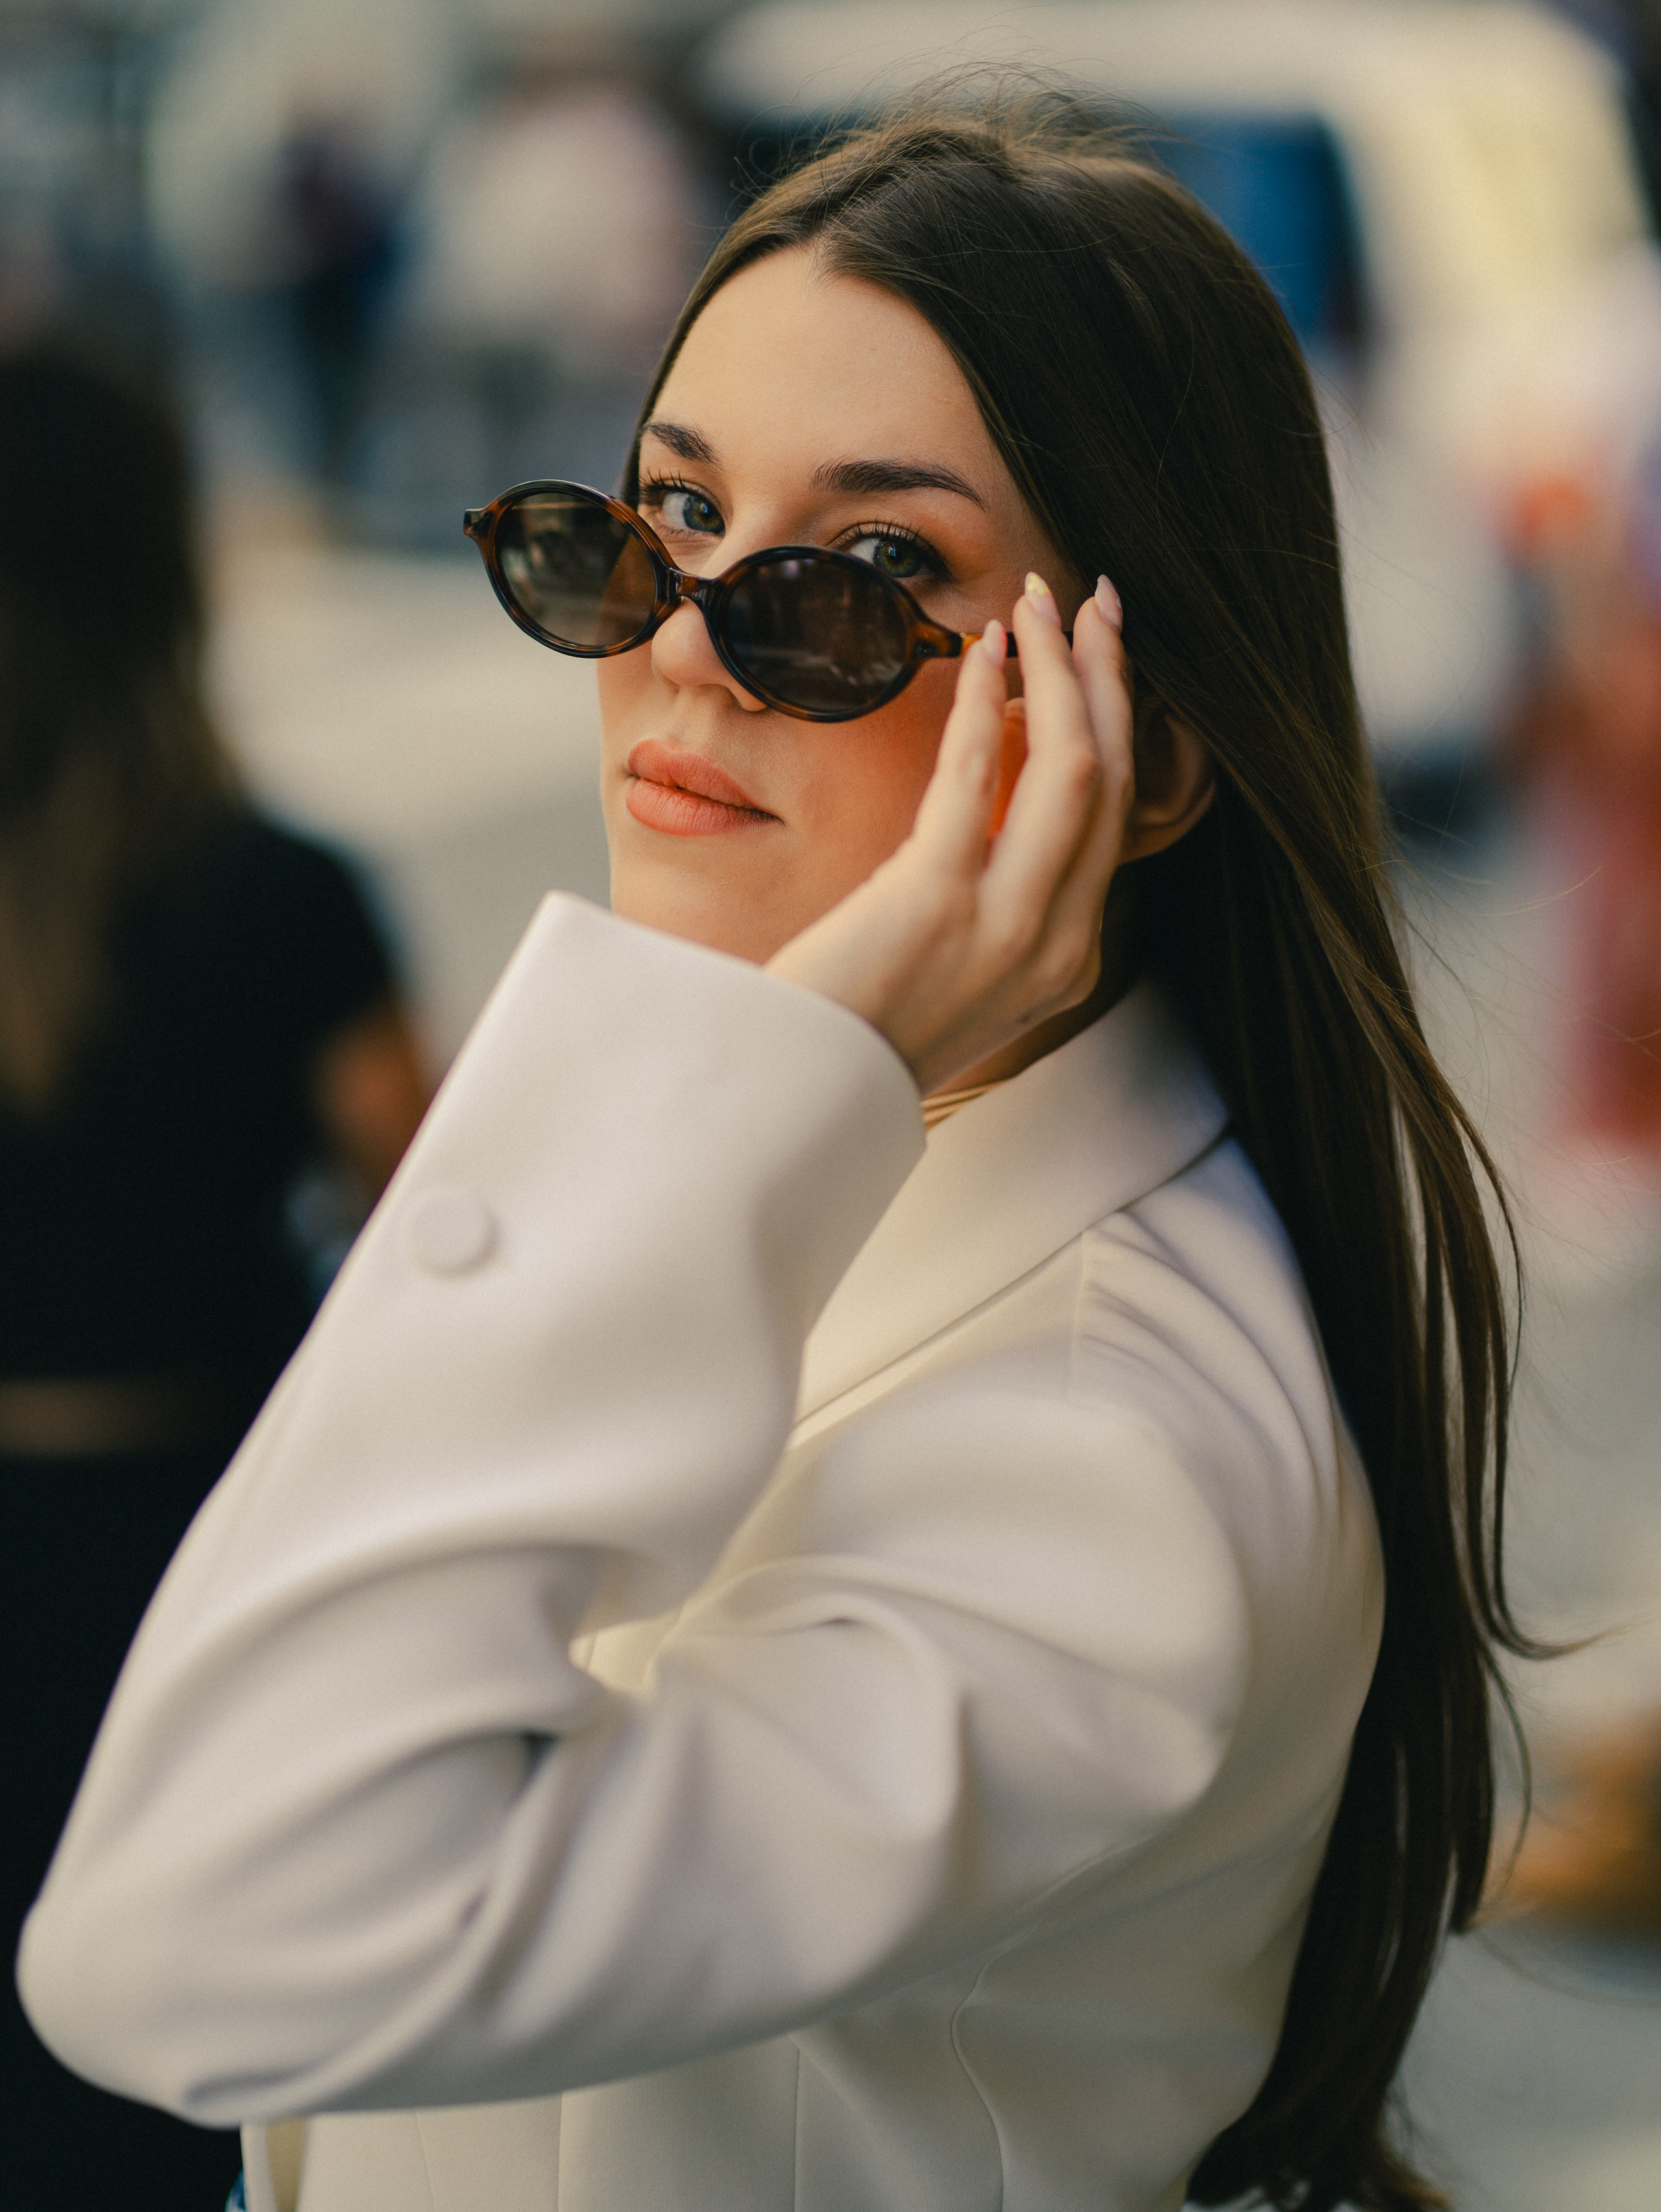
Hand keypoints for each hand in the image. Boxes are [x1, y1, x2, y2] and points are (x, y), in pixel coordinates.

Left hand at [767, 575, 1132, 1096]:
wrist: (797, 1093)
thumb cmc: (855, 1028)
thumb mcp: (952, 970)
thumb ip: (992, 900)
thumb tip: (993, 803)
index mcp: (1064, 960)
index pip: (1116, 822)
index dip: (1117, 726)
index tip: (1100, 657)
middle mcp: (1056, 945)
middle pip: (1113, 782)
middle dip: (1110, 680)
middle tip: (1097, 602)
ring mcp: (1007, 928)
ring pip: (1073, 769)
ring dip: (1062, 673)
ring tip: (1039, 606)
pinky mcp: (939, 902)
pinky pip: (980, 779)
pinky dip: (985, 703)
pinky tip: (980, 652)